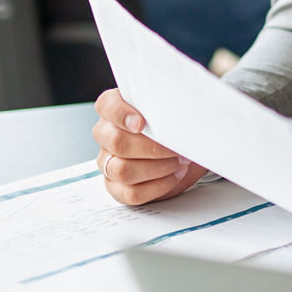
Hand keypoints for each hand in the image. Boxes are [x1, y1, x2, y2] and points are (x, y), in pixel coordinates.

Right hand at [92, 88, 206, 204]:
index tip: (142, 123)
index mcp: (114, 109)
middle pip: (116, 142)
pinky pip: (131, 193)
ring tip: (180, 160)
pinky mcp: (117, 187)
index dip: (122, 114)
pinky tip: (176, 174)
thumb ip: (170, 98)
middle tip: (177, 146)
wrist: (186, 145)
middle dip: (152, 147)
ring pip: (122, 170)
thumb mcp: (174, 105)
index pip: (107, 106)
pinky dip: (158, 185)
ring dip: (157, 167)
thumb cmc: (174, 121)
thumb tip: (182, 102)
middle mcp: (106, 135)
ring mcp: (108, 162)